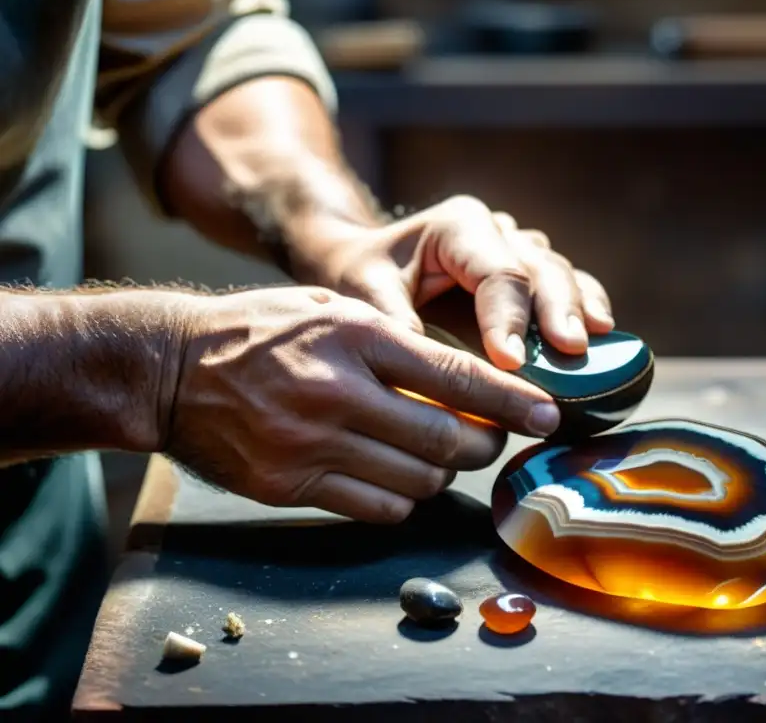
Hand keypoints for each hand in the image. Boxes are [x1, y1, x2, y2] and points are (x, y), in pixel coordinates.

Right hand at [164, 286, 560, 522]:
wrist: (170, 369)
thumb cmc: (260, 329)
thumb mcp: (331, 307)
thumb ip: (396, 341)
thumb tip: (468, 383)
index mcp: (353, 335)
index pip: (455, 374)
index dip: (510, 400)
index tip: (547, 414)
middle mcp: (336, 392)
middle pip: (447, 438)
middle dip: (485, 444)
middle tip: (492, 439)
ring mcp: (310, 445)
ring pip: (419, 479)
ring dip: (443, 471)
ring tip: (436, 452)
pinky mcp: (289, 486)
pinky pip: (378, 507)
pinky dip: (403, 497)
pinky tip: (396, 474)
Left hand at [285, 195, 614, 370]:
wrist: (364, 261)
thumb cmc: (362, 274)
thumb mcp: (361, 290)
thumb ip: (393, 319)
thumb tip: (429, 365)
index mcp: (457, 226)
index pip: (496, 271)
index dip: (508, 317)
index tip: (510, 361)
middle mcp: (496, 232)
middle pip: (539, 268)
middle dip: (557, 310)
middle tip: (570, 348)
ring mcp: (517, 250)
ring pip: (560, 273)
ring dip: (579, 308)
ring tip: (593, 340)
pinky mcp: (528, 275)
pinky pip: (567, 285)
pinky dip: (585, 307)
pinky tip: (602, 333)